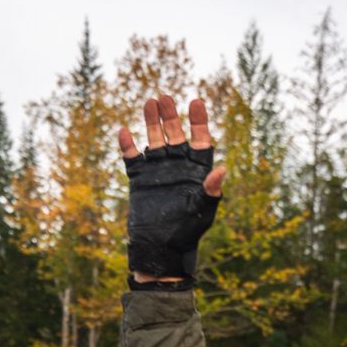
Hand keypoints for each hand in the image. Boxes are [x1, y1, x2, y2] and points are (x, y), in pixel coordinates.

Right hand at [119, 95, 226, 283]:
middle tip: (165, 97)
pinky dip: (127, 145)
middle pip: (175, 133)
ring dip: (152, 122)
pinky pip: (132, 157)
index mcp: (197, 170)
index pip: (200, 139)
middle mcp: (178, 166)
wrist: (161, 248)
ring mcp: (158, 170)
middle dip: (171, 115)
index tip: (196, 102)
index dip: (199, 121)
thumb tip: (222, 170)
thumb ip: (211, 189)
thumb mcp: (203, 209)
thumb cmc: (187, 231)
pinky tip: (124, 131)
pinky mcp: (140, 178)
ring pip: (154, 139)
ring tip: (150, 103)